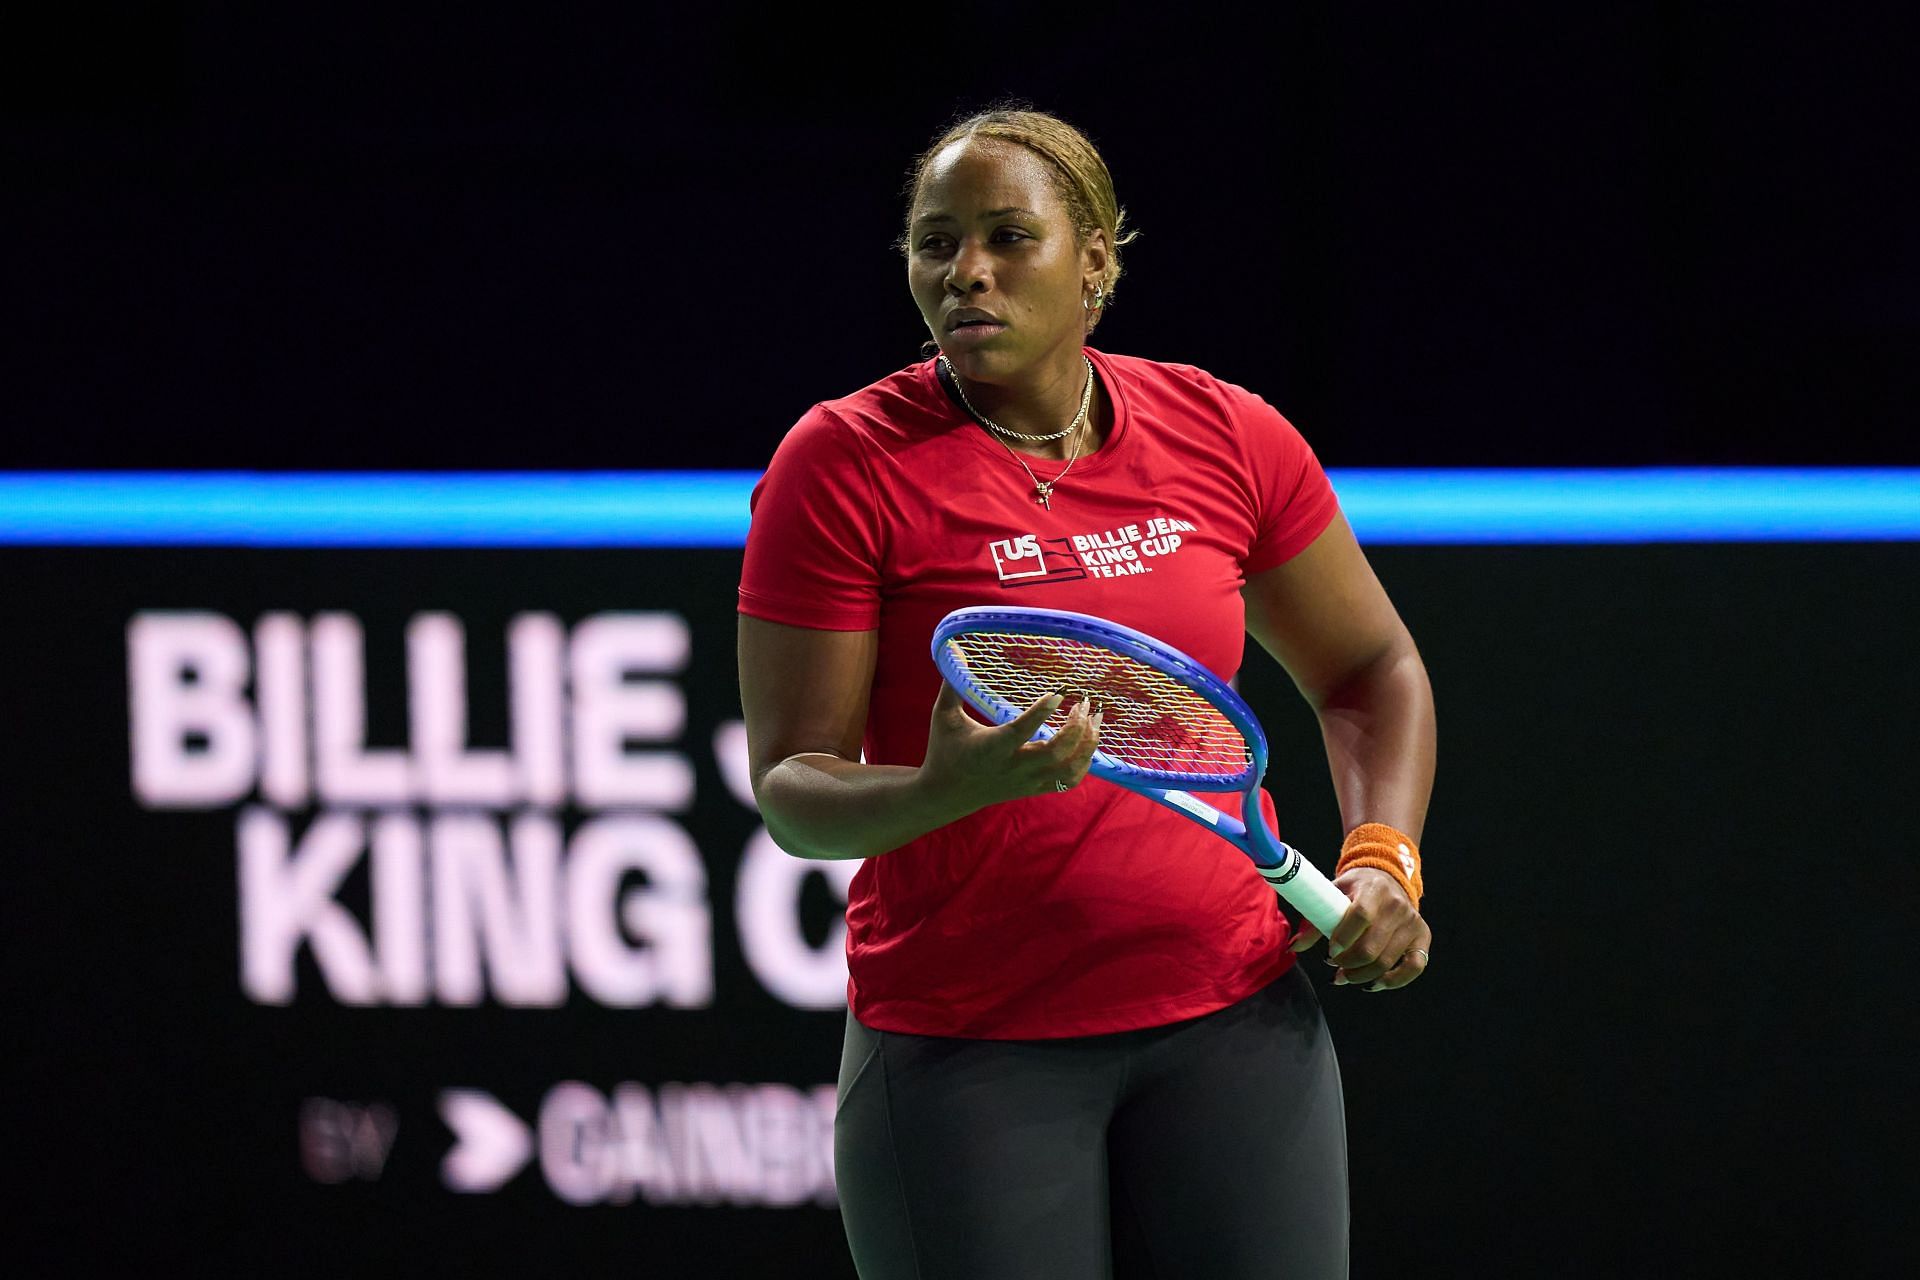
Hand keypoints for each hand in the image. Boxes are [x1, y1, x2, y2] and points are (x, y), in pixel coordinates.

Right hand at [919, 682, 1102, 810]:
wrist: (945, 794)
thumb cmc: (944, 749)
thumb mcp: (944, 716)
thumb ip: (953, 685)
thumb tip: (955, 649)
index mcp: (991, 748)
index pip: (1021, 731)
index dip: (1041, 712)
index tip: (1060, 692)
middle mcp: (1012, 767)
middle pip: (1055, 753)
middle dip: (1076, 728)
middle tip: (1084, 702)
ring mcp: (1026, 781)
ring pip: (1068, 769)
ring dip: (1087, 744)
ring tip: (1095, 718)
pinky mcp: (1034, 789)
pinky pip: (1069, 780)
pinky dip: (1084, 762)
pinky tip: (1087, 741)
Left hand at [1288, 867, 1429, 992]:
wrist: (1387, 879)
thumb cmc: (1355, 889)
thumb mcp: (1334, 893)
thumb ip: (1314, 919)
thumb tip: (1294, 947)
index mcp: (1374, 890)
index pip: (1361, 915)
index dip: (1344, 937)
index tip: (1330, 951)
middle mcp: (1397, 906)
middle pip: (1372, 947)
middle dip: (1348, 964)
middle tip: (1334, 966)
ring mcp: (1412, 923)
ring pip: (1387, 961)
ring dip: (1362, 976)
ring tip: (1344, 976)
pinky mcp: (1422, 937)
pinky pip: (1414, 967)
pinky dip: (1393, 981)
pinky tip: (1374, 984)